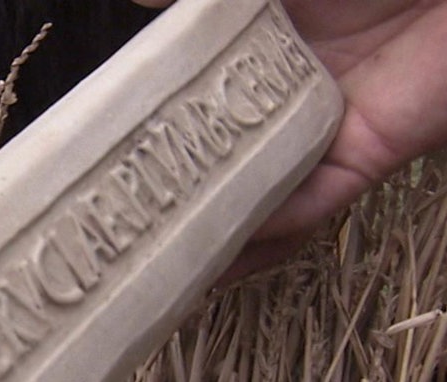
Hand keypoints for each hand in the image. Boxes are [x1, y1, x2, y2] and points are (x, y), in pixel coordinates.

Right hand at [133, 0, 446, 274]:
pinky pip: (307, 206)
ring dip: (212, 232)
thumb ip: (204, 6)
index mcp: (258, 48)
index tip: (110, 157)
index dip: (154, 133)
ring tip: (161, 264)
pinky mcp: (363, 158)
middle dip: (176, 197)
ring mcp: (321, 133)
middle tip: (126, 227)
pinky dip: (264, 232)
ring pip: (258, 197)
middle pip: (221, 160)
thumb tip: (137, 2)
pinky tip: (221, 256)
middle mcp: (283, 97)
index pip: (194, 103)